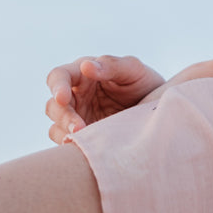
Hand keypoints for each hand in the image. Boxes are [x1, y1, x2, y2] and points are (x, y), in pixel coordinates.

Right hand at [46, 56, 164, 143]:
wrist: (158, 111)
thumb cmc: (143, 83)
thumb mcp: (133, 70)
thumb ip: (112, 65)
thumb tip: (86, 66)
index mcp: (83, 74)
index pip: (59, 76)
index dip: (57, 87)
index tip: (63, 98)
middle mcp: (76, 96)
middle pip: (54, 105)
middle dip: (63, 116)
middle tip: (78, 127)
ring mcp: (78, 117)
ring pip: (56, 125)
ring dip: (65, 132)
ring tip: (83, 137)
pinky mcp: (83, 136)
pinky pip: (66, 141)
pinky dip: (70, 145)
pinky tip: (84, 148)